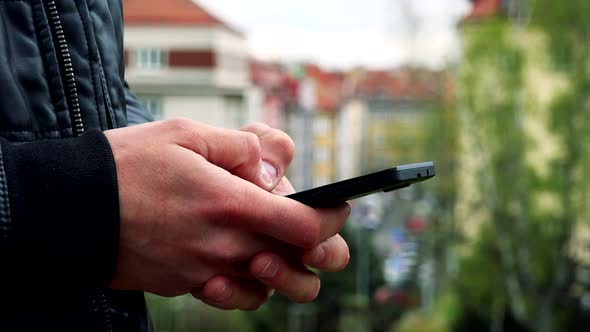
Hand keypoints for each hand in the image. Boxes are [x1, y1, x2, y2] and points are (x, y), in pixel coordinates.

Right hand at [105, 119, 349, 308]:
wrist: (73, 208)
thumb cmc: (128, 165)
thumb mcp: (188, 135)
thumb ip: (243, 148)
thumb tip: (274, 169)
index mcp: (231, 204)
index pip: (307, 226)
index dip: (332, 217)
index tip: (336, 206)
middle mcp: (224, 246)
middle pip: (301, 267)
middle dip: (321, 251)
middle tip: (311, 231)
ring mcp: (205, 271)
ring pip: (271, 289)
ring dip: (286, 271)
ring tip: (273, 244)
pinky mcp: (187, 284)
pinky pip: (234, 295)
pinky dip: (247, 284)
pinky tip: (238, 261)